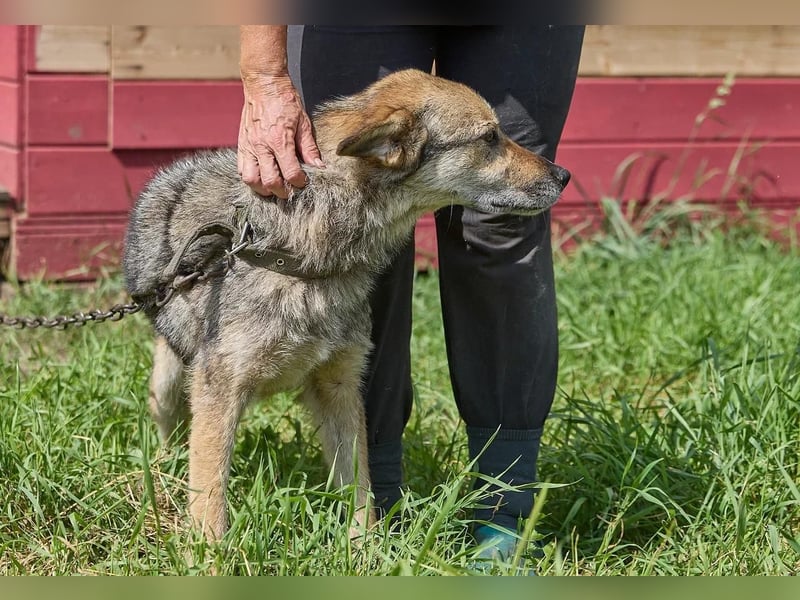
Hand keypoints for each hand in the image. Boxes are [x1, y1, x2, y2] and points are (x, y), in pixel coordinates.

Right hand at [237, 73, 323, 198]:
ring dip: (263, 188)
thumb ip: (309, 148)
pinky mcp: (241, 144)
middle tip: (290, 191)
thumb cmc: (285, 100)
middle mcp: (261, 146)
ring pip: (251, 180)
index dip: (299, 182)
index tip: (303, 182)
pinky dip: (251, 177)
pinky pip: (241, 169)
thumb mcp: (303, 123)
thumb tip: (318, 167)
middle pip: (269, 182)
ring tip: (273, 187)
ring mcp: (249, 146)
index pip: (290, 173)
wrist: (263, 83)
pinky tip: (261, 176)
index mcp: (279, 140)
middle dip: (282, 192)